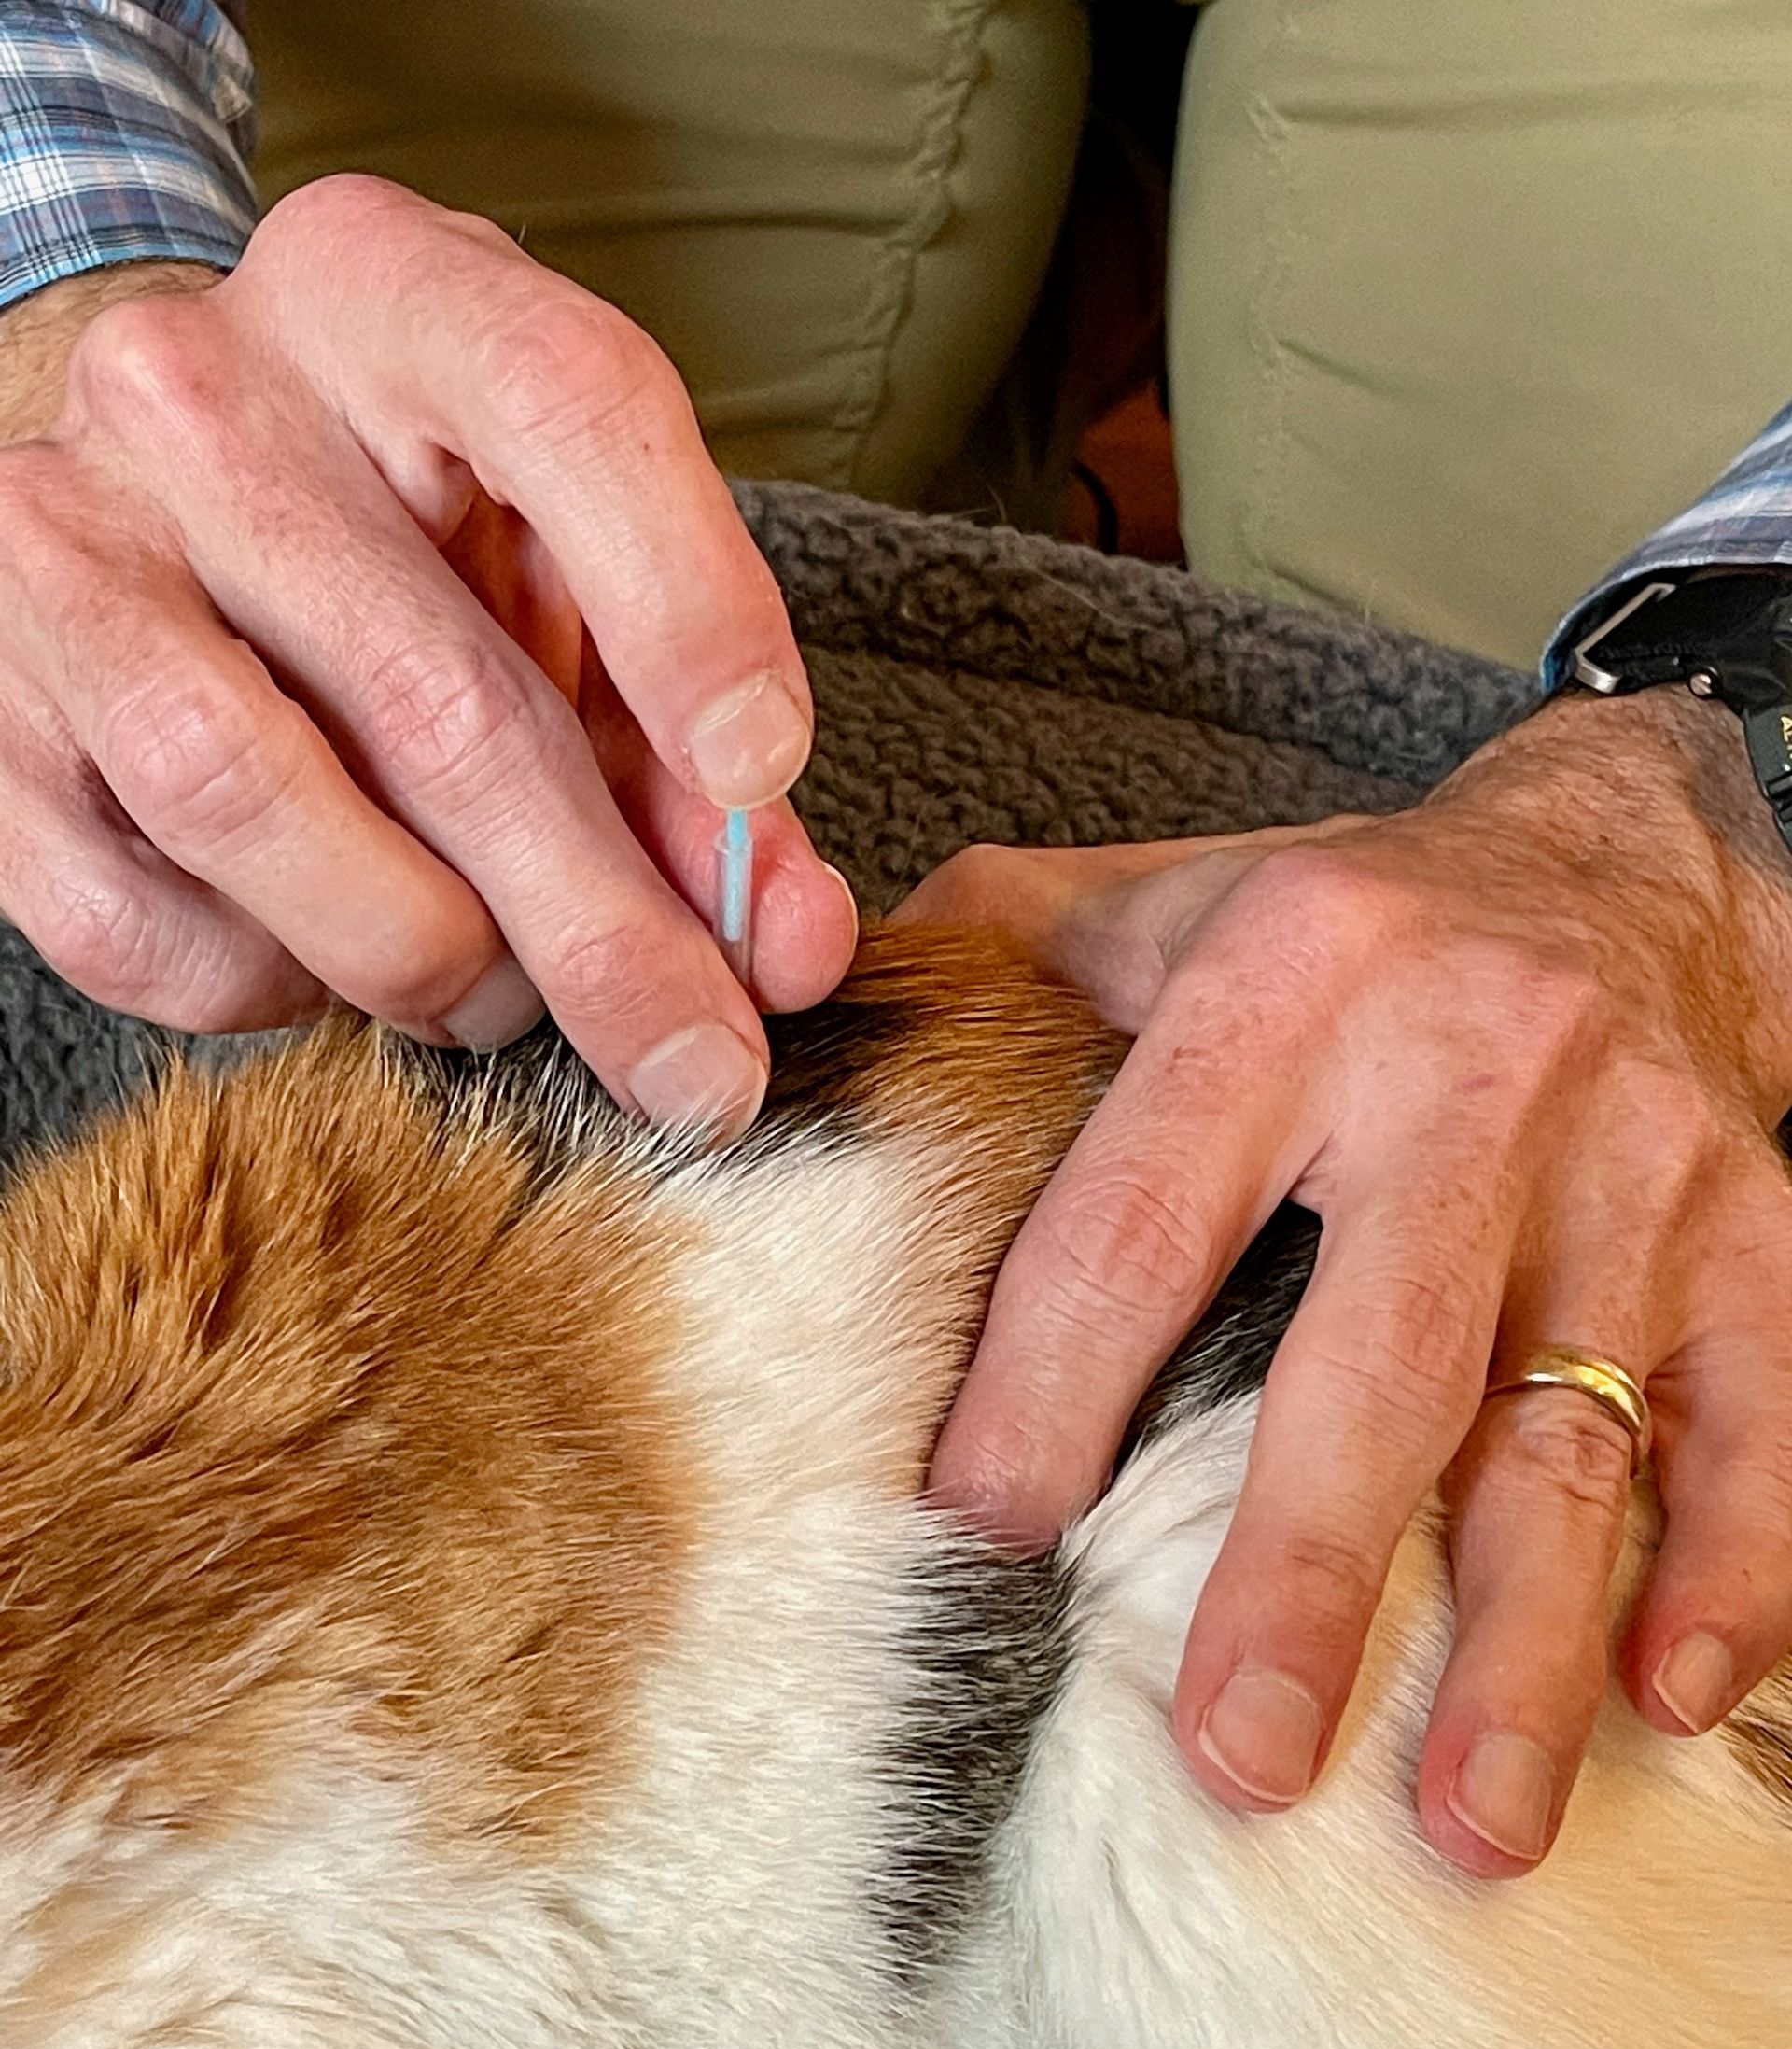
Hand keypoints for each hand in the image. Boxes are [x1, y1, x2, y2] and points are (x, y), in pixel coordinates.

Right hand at [0, 179, 856, 1128]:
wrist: (142, 495)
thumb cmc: (408, 543)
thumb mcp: (569, 582)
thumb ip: (684, 751)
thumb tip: (782, 952)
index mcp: (397, 296)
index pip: (572, 409)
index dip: (690, 606)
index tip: (760, 772)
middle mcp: (207, 393)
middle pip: (441, 697)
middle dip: (604, 931)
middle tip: (700, 1068)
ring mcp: (67, 542)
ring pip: (260, 806)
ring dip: (432, 964)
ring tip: (502, 999)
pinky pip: (146, 922)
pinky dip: (278, 988)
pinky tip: (338, 958)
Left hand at [909, 686, 1791, 1874]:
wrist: (1627, 852)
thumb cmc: (1353, 918)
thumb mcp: (1163, 900)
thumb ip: (989, 958)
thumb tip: (787, 1038)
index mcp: (1284, 990)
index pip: (1136, 1221)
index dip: (1050, 1392)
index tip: (981, 1540)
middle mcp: (1468, 1075)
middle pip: (1377, 1360)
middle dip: (1303, 1574)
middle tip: (1237, 1760)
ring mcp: (1631, 1168)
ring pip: (1574, 1430)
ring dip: (1523, 1638)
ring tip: (1466, 1823)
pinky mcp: (1756, 1235)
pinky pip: (1759, 1418)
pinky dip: (1727, 1567)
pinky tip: (1667, 1699)